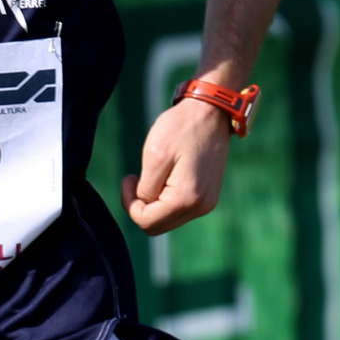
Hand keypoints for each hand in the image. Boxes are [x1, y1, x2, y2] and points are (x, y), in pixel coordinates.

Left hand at [121, 99, 230, 234]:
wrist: (211, 112)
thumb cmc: (180, 128)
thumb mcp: (154, 156)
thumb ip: (145, 189)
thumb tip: (144, 205)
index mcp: (186, 199)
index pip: (146, 222)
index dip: (129, 203)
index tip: (129, 177)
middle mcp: (200, 207)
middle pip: (156, 226)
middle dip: (140, 207)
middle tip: (136, 180)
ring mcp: (206, 204)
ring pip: (167, 220)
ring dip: (153, 203)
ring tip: (152, 175)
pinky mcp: (207, 197)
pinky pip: (178, 210)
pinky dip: (165, 199)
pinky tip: (165, 177)